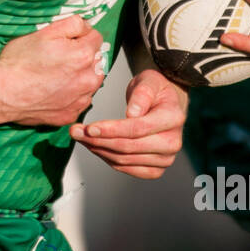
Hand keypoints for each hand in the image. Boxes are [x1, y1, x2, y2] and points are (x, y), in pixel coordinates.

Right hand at [0, 15, 105, 125]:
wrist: (3, 93)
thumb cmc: (19, 64)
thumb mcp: (44, 31)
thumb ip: (73, 24)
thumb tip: (86, 26)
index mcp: (83, 55)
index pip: (96, 38)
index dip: (81, 36)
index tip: (68, 41)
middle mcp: (87, 80)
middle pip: (96, 62)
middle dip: (82, 58)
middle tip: (59, 59)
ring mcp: (80, 100)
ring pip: (89, 83)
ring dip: (79, 78)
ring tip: (55, 76)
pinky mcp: (70, 114)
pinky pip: (78, 102)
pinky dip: (70, 97)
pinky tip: (53, 91)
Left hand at [69, 68, 187, 179]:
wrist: (163, 104)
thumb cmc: (154, 90)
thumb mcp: (148, 81)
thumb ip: (141, 94)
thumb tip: (133, 113)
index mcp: (173, 118)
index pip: (137, 129)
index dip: (111, 130)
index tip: (90, 128)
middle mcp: (173, 143)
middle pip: (128, 147)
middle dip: (98, 140)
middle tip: (76, 132)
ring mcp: (165, 159)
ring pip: (124, 160)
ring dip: (98, 149)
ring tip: (80, 137)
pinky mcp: (154, 169)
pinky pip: (125, 168)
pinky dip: (106, 157)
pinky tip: (94, 146)